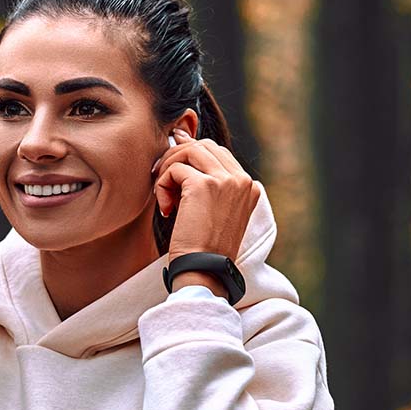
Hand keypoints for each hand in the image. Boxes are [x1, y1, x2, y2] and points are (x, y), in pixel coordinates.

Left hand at [151, 128, 258, 263]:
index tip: (171, 168)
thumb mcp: (212, 210)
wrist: (204, 270)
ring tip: (164, 196)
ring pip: (189, 151)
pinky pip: (175, 169)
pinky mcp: (205, 185)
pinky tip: (166, 209)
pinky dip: (162, 186)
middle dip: (177, 158)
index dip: (189, 155)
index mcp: (249, 187)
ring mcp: (226, 180)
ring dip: (168, 170)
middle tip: (161, 180)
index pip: (217, 152)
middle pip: (203, 146)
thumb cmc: (203, 246)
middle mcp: (242, 180)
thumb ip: (206, 180)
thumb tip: (181, 138)